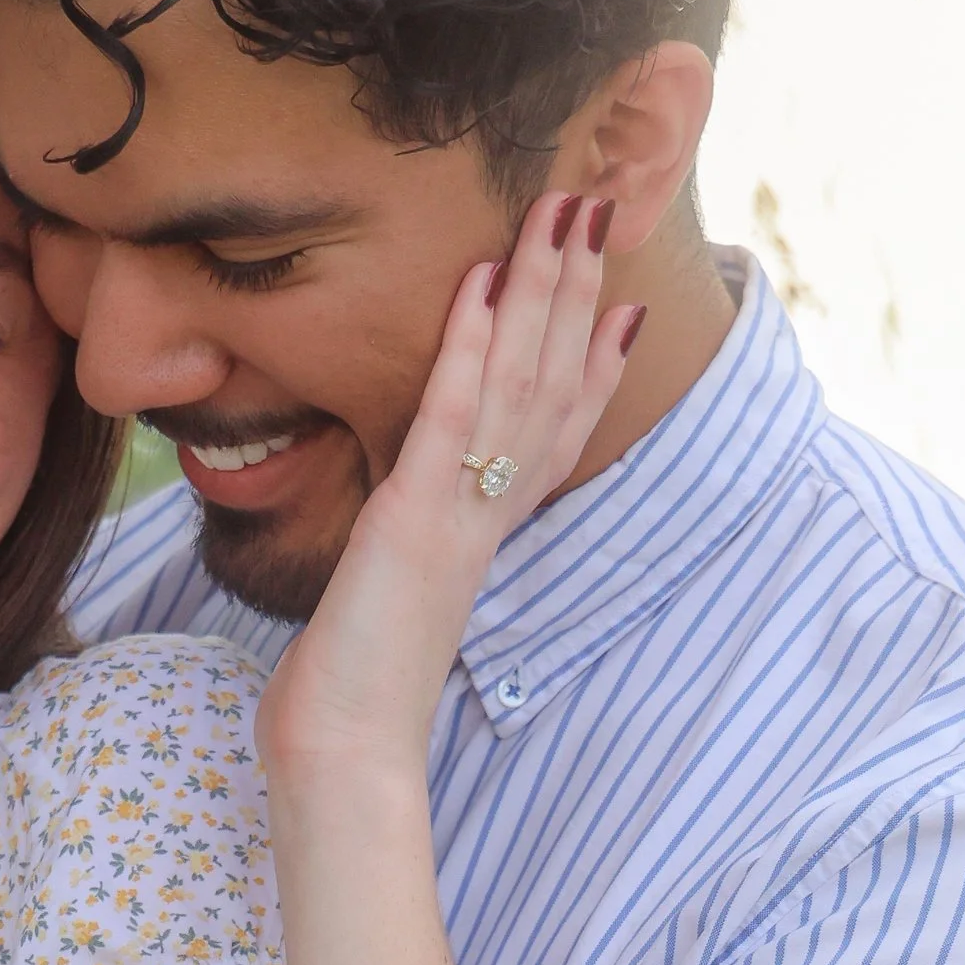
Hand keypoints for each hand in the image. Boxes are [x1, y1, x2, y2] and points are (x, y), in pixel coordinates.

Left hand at [257, 190, 640, 781]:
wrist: (345, 758)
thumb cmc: (354, 694)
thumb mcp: (390, 600)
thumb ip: (406, 554)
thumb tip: (399, 531)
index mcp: (485, 533)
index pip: (553, 432)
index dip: (590, 364)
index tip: (620, 304)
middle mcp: (488, 515)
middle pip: (552, 384)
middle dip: (577, 291)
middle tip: (600, 207)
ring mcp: (459, 513)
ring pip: (517, 382)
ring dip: (542, 289)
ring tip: (564, 207)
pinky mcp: (415, 518)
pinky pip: (449, 415)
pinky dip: (467, 345)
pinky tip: (480, 281)